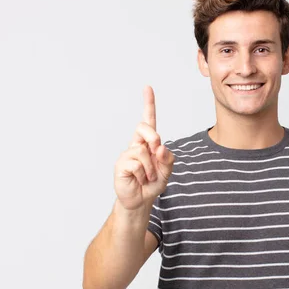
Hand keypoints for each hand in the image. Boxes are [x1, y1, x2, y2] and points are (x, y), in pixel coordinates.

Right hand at [114, 86, 173, 209]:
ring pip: (143, 151)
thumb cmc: (153, 183)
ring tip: (148, 178)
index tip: (147, 88)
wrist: (141, 200)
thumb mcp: (167, 171)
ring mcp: (127, 154)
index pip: (148, 120)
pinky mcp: (120, 165)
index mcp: (148, 143)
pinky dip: (143, 175)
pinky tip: (139, 180)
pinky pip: (137, 165)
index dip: (148, 104)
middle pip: (144, 127)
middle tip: (157, 153)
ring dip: (151, 169)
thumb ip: (168, 158)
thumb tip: (160, 146)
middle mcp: (136, 145)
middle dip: (153, 137)